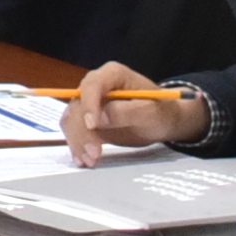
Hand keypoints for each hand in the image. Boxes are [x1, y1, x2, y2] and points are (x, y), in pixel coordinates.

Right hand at [65, 61, 208, 167]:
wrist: (164, 121)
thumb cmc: (162, 112)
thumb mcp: (151, 111)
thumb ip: (127, 112)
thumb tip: (100, 119)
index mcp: (112, 74)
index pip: (92, 86)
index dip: (89, 105)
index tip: (92, 126)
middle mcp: (95, 86)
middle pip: (78, 105)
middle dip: (82, 131)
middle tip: (94, 154)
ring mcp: (89, 103)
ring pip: (72, 120)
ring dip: (77, 141)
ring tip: (90, 161)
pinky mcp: (87, 120)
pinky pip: (74, 130)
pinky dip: (77, 145)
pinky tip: (82, 159)